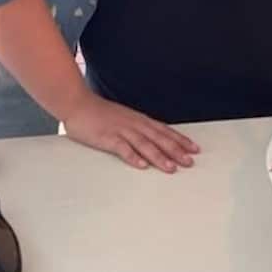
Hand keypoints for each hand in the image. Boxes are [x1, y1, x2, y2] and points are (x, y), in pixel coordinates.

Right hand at [61, 93, 199, 173]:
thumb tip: (154, 138)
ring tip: (171, 168)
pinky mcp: (107, 137)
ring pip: (144, 144)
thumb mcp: (124, 117)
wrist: (78, 103)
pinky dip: (132, 157)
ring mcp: (121, 130)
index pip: (164, 130)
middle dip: (175, 150)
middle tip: (189, 162)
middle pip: (158, 138)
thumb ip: (138, 127)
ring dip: (158, 156)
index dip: (180, 140)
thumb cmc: (100, 113)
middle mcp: (133, 124)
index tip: (194, 149)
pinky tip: (141, 165)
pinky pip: (122, 148)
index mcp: (139, 120)